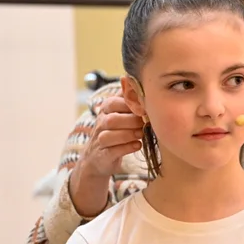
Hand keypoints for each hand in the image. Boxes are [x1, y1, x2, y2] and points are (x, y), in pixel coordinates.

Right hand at [69, 96, 142, 215]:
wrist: (98, 157)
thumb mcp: (120, 113)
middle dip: (131, 121)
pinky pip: (113, 151)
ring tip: (141, 134)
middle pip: (112, 119)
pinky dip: (127, 148)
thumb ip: (130, 100)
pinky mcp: (103, 155)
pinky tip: (138, 145)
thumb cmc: (115, 131)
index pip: (113, 103)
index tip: (145, 109)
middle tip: (145, 123)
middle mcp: (100, 124)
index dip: (130, 105)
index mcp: (105, 110)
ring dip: (128, 134)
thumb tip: (142, 86)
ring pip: (109, 136)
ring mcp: (99, 141)